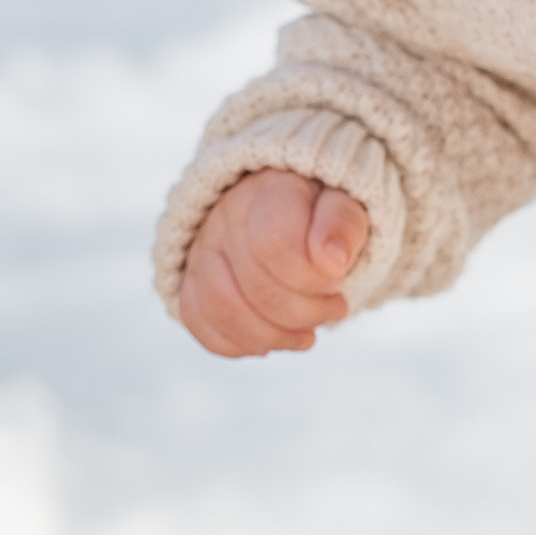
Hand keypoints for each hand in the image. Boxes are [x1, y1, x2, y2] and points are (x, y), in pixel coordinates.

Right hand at [178, 173, 371, 356]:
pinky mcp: (190, 278)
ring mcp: (202, 249)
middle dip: (306, 313)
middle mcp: (225, 217)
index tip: (338, 282)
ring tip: (306, 334)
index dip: (312, 279)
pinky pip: (197, 321)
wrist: (287, 208)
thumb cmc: (320, 212)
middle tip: (335, 307)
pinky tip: (271, 341)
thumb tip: (334, 259)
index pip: (275, 244)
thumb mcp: (345, 206)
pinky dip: (239, 343)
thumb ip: (343, 224)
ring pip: (223, 310)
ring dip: (274, 337)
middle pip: (257, 288)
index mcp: (267, 191)